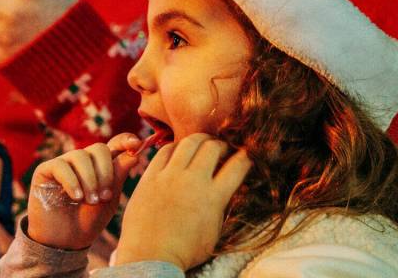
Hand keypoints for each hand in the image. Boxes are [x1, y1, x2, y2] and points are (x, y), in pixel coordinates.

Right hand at [25, 133, 141, 249]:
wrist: (65, 241)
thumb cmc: (89, 220)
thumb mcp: (109, 199)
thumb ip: (119, 176)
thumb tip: (134, 153)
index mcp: (101, 165)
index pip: (114, 144)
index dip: (125, 140)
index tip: (137, 144)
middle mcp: (83, 161)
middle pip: (99, 148)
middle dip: (106, 172)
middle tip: (105, 196)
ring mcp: (64, 163)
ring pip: (80, 156)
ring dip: (89, 180)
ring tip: (90, 201)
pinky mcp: (45, 170)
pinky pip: (61, 166)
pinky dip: (72, 182)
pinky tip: (76, 197)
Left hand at [115, 133, 250, 269]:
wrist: (150, 255)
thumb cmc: (184, 250)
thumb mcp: (214, 230)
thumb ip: (221, 204)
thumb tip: (227, 186)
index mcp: (213, 197)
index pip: (238, 165)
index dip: (246, 157)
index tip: (246, 157)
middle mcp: (193, 181)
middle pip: (213, 146)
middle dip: (222, 145)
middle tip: (222, 150)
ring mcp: (170, 176)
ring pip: (189, 142)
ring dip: (200, 141)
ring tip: (202, 146)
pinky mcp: (150, 176)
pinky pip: (164, 150)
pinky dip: (175, 147)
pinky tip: (178, 152)